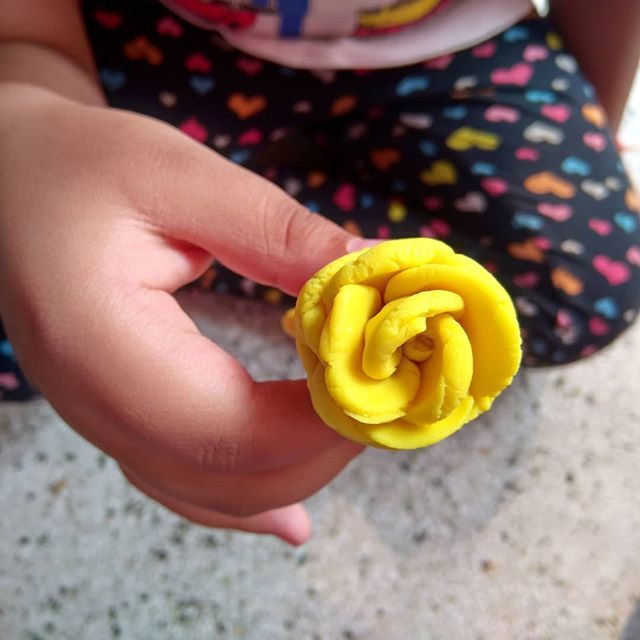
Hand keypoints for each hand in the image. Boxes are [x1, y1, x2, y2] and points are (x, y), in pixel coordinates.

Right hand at [0, 84, 364, 543]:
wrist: (11, 182)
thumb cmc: (81, 167)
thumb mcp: (180, 175)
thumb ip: (278, 231)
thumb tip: (370, 271)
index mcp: (101, 345)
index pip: (224, 428)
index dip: (317, 422)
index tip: (385, 381)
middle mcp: (96, 406)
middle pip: (227, 476)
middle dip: (323, 449)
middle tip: (387, 397)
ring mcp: (105, 422)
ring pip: (213, 493)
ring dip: (297, 473)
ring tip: (358, 433)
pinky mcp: (123, 417)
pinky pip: (188, 484)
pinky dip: (250, 498)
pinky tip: (292, 512)